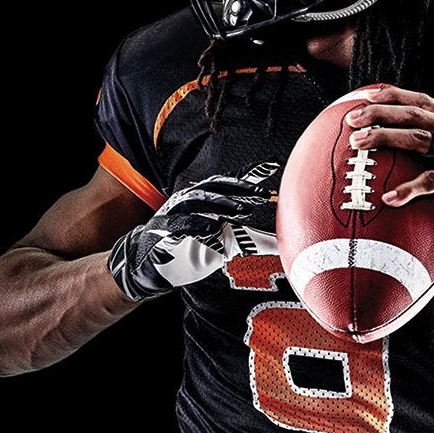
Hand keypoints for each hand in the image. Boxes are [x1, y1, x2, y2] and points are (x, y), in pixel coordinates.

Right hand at [105, 161, 279, 301]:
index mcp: (205, 201)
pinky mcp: (163, 232)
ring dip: (222, 203)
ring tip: (244, 210)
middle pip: (217, 187)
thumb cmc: (189, 251)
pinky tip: (213, 229)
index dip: (251, 173)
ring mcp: (174, 214)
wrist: (148, 268)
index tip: (273, 164)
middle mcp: (189, 201)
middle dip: (241, 188)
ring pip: (198, 201)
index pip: (230, 183)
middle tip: (264, 195)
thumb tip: (285, 243)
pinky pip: (179, 224)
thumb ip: (251, 241)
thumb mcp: (225, 246)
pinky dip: (196, 225)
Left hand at [342, 85, 433, 224]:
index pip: (421, 102)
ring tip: (358, 144)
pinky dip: (409, 189)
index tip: (366, 94)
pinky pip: (433, 182)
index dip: (392, 96)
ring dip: (384, 139)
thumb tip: (419, 152)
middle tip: (350, 118)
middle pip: (412, 115)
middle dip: (378, 113)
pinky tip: (391, 197)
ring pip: (417, 139)